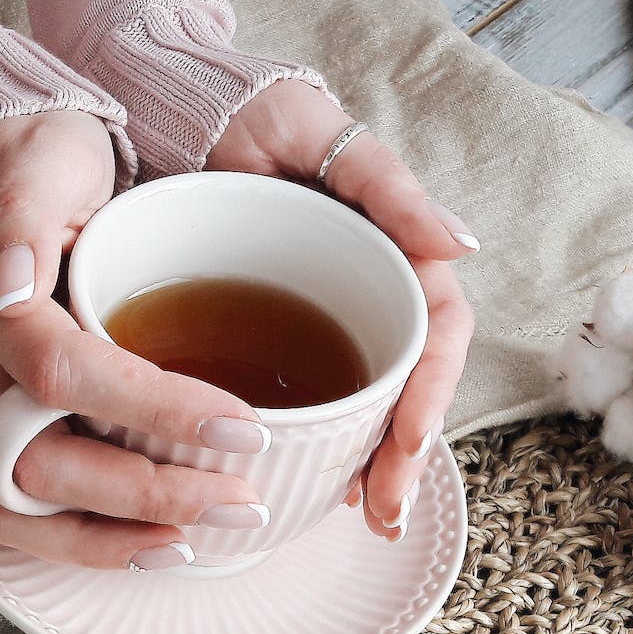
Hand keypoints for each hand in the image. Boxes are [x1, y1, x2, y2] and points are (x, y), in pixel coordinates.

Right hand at [0, 111, 271, 570]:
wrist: (6, 171)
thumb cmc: (43, 151)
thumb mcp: (44, 146)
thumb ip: (24, 208)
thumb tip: (12, 287)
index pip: (62, 373)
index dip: (155, 409)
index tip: (247, 427)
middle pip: (35, 463)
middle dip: (146, 493)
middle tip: (242, 497)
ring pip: (16, 510)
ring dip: (114, 537)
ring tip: (202, 537)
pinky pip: (22, 513)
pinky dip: (90, 540)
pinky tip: (161, 542)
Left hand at [208, 80, 475, 539]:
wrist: (171, 114)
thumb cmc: (249, 115)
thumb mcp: (317, 133)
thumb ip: (387, 186)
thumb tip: (462, 246)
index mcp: (394, 253)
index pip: (437, 334)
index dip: (431, 393)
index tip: (408, 443)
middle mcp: (369, 295)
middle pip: (408, 389)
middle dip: (404, 458)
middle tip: (384, 514)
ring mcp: (324, 322)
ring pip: (367, 408)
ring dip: (373, 469)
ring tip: (363, 519)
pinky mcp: (276, 342)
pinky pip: (314, 404)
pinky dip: (324, 449)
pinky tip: (318, 488)